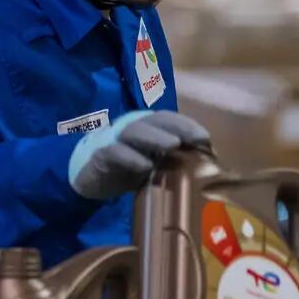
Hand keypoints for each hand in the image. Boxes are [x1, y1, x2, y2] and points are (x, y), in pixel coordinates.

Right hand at [68, 110, 211, 199]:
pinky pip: (114, 152)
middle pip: (156, 121)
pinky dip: (130, 158)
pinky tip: (144, 166)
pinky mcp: (100, 155)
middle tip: (198, 138)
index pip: (170, 120)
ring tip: (173, 145)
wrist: (90, 178)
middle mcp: (133, 128)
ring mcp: (115, 139)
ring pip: (135, 131)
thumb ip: (175, 161)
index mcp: (148, 128)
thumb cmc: (128, 167)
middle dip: (179, 127)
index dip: (188, 125)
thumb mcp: (154, 165)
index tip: (207, 139)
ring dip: (155, 137)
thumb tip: (207, 167)